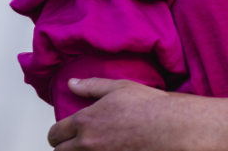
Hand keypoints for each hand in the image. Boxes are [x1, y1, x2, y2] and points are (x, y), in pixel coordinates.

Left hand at [47, 77, 213, 150]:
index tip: (59, 134)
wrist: (172, 127)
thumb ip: (91, 86)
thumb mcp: (118, 87)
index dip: (55, 134)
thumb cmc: (148, 106)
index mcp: (85, 121)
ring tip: (86, 148)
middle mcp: (89, 143)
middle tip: (69, 144)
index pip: (56, 133)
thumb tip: (72, 84)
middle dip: (63, 148)